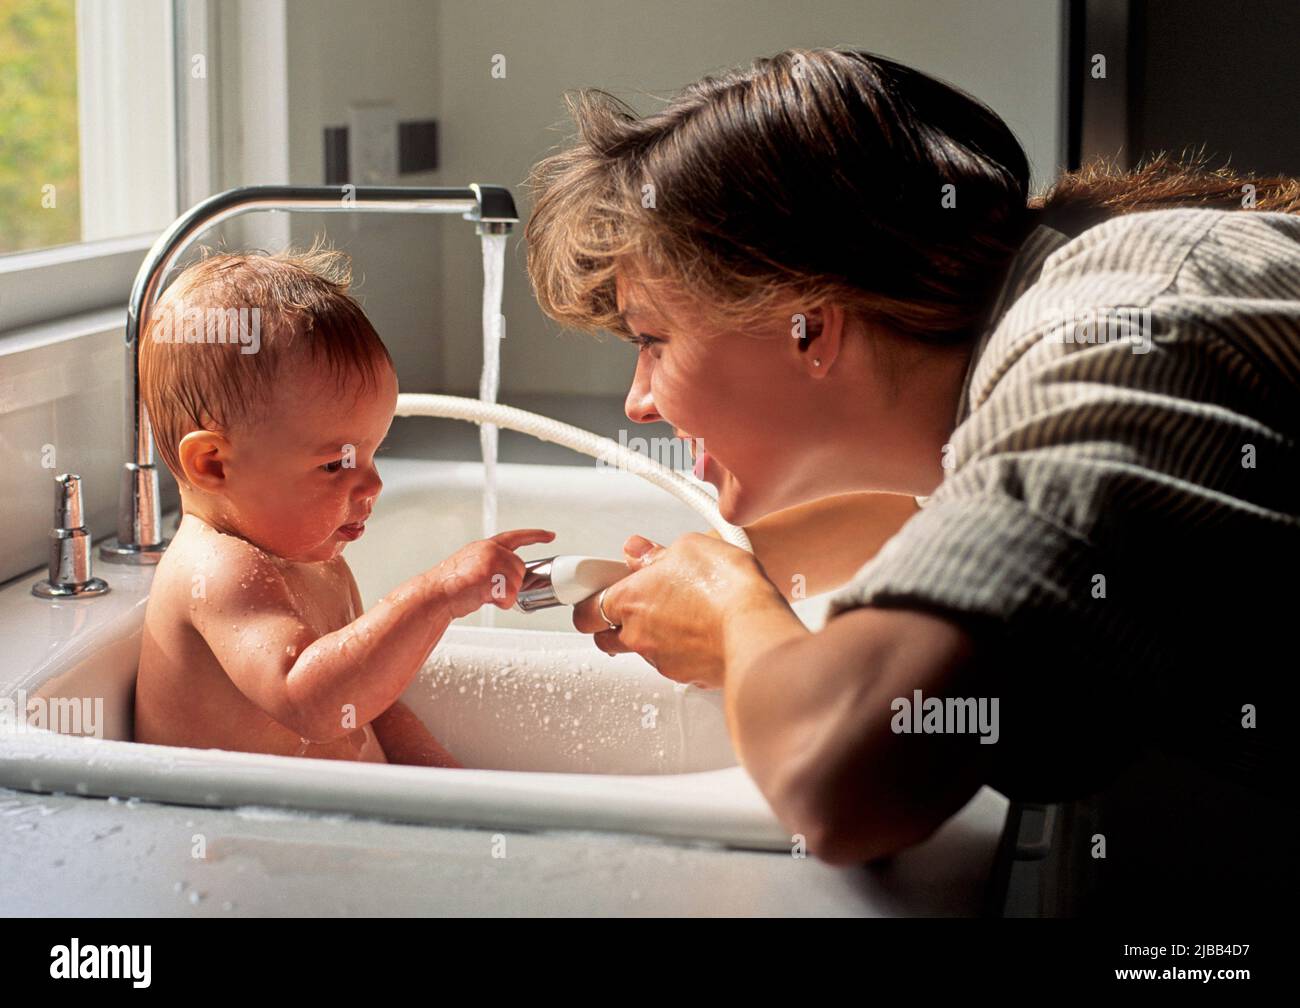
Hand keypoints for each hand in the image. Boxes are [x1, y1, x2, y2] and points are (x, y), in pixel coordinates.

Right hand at [436, 528, 554, 618]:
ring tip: (484, 594)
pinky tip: (485, 598)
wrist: (434, 594)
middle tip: (491, 590)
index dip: (535, 535)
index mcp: (486, 546)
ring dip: (504, 595)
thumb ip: (493, 566)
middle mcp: (490, 551)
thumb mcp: (472, 565)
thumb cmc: (450, 586)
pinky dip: (501, 603)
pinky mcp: (490, 576)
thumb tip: (510, 579)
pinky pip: (509, 596)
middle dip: (511, 584)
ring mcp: (490, 562)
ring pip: (516, 583)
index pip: (516, 537)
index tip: (550, 535)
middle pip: (520, 569)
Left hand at [572, 532, 785, 688]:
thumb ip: (654, 553)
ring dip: (652, 635)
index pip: (585, 610)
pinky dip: (680, 650)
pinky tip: (702, 632)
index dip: (589, 599)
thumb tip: (638, 552)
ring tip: (681, 613)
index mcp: (629, 601)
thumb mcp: (688, 548)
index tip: (600, 589)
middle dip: (612, 624)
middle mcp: (638, 636)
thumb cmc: (725, 588)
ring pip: (642, 651)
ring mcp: (661, 660)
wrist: (756, 629)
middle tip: (635, 605)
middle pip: (605, 638)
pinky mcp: (686, 676)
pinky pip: (673, 663)